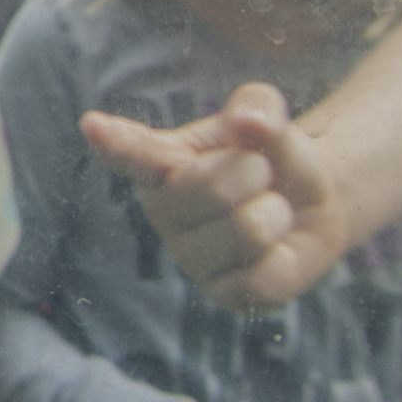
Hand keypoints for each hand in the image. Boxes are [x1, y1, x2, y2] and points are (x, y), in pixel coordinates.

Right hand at [83, 83, 350, 313]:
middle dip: (255, 171)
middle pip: (211, 187)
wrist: (308, 203)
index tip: (93, 126)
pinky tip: (273, 250)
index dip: (115, 142)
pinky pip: (262, 275)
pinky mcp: (224, 294)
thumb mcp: (264, 118)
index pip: (134, 153)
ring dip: (276, 212)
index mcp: (160, 162)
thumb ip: (259, 106)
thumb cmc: (269, 156)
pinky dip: (284, 254)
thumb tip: (250, 121)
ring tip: (268, 211)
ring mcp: (190, 258)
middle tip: (259, 173)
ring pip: (248, 229)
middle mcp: (163, 211)